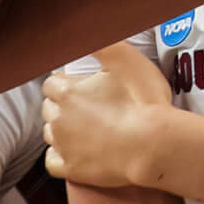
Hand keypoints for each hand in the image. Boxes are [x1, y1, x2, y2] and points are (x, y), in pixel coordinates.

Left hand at [43, 42, 173, 189]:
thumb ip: (102, 44)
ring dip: (63, 128)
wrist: (155, 145)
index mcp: (67, 93)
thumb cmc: (143, 101)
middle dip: (63, 104)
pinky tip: (75, 150)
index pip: (51, 83)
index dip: (66, 81)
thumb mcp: (126, 59)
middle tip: (89, 103)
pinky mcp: (72, 169)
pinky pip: (53, 162)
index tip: (83, 83)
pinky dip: (60, 155)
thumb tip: (84, 34)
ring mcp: (64, 147)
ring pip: (50, 133)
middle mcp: (58, 120)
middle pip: (49, 108)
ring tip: (87, 125)